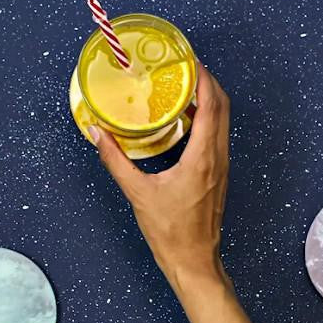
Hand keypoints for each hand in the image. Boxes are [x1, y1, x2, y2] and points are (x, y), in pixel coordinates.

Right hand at [87, 62, 229, 288]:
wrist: (194, 262)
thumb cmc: (170, 233)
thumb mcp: (137, 193)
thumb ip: (115, 160)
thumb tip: (98, 134)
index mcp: (202, 158)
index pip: (211, 106)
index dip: (204, 79)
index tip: (191, 60)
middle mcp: (218, 157)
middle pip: (223, 107)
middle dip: (208, 82)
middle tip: (186, 66)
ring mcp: (222, 166)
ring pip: (224, 120)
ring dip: (209, 99)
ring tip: (185, 86)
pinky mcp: (218, 173)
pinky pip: (219, 134)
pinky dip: (208, 117)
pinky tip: (186, 118)